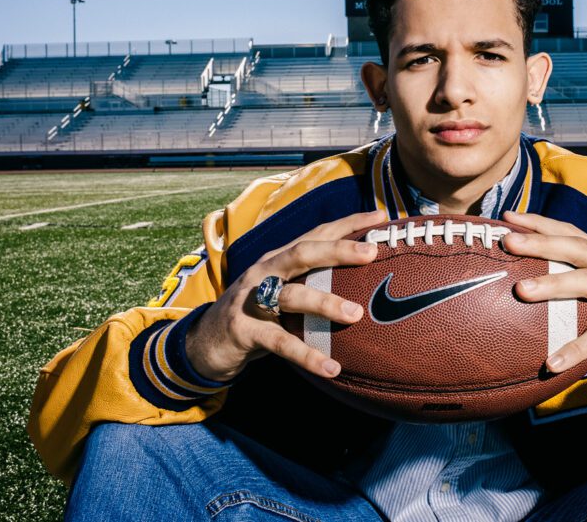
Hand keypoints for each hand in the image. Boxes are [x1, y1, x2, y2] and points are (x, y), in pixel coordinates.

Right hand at [185, 209, 385, 382]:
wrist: (206, 342)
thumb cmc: (258, 315)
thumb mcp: (284, 294)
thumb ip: (313, 286)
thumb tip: (367, 287)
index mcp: (278, 258)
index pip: (316, 233)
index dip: (347, 223)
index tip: (380, 217)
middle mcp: (265, 271)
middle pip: (302, 253)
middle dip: (338, 250)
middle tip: (371, 253)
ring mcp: (251, 299)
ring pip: (291, 295)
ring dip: (325, 303)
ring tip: (356, 314)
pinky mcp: (244, 330)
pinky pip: (280, 343)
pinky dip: (307, 355)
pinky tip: (331, 367)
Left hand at [500, 211, 586, 384]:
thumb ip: (584, 299)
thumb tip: (534, 302)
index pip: (574, 234)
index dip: (542, 223)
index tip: (509, 217)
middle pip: (578, 247)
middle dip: (541, 241)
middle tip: (507, 241)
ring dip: (554, 284)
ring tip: (521, 291)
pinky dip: (577, 347)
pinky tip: (552, 362)